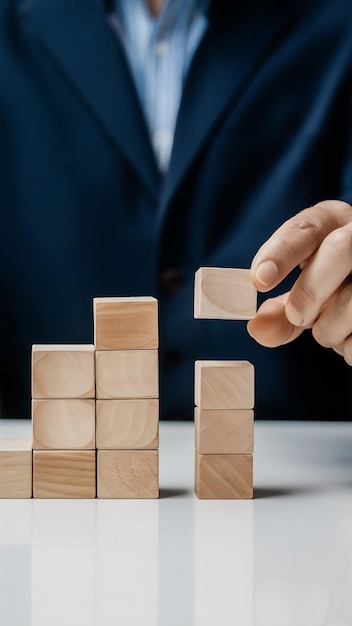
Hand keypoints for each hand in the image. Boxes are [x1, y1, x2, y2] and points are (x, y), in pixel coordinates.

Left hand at [247, 200, 351, 364]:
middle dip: (312, 289)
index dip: (281, 252)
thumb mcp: (305, 292)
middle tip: (297, 317)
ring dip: (330, 328)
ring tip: (328, 331)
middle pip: (340, 249)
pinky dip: (349, 347)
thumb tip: (257, 328)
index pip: (305, 228)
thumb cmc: (333, 288)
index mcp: (331, 222)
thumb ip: (279, 311)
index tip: (259, 280)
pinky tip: (349, 338)